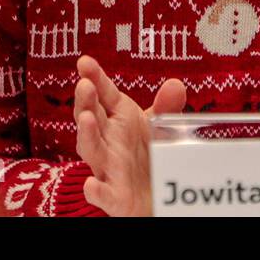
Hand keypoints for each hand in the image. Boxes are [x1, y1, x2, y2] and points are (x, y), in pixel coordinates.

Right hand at [72, 54, 185, 215]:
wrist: (156, 196)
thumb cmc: (148, 154)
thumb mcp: (158, 126)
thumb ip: (166, 106)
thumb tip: (175, 84)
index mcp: (117, 118)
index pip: (103, 94)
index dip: (94, 78)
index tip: (85, 61)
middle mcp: (107, 140)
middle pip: (92, 118)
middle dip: (86, 102)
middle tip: (85, 85)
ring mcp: (108, 168)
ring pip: (92, 151)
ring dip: (86, 136)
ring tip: (87, 120)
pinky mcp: (115, 197)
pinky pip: (102, 194)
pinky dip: (96, 191)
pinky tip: (91, 185)